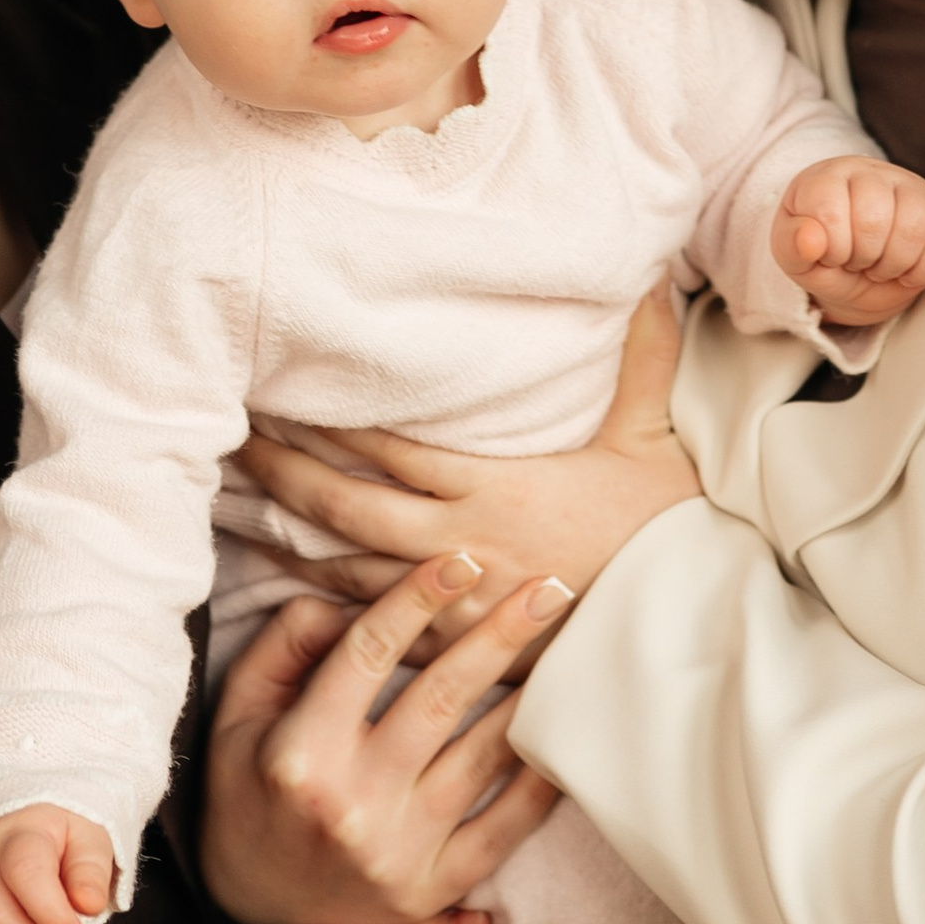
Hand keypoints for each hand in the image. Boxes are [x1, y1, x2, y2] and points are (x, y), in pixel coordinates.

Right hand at [205, 552, 578, 923]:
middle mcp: (351, 801)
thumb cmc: (249, 795)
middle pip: (441, 697)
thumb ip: (286, 646)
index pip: (368, 654)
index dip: (417, 599)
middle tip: (549, 587)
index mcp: (299, 752)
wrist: (254, 915)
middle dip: (500, 633)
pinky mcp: (431, 889)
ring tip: (565, 648)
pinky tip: (561, 736)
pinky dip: (539, 782)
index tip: (462, 561)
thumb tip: (349, 598)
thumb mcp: (238, 715)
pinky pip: (504, 828)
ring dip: (528, 697)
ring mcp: (398, 850)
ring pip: (482, 756)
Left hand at [230, 280, 697, 633]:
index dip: (335, 422)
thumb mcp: (653, 436)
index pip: (396, 449)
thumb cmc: (667, 528)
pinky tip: (297, 586)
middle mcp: (466, 543)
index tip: (286, 395)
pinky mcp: (464, 644)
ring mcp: (459, 601)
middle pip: (353, 507)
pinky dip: (333, 602)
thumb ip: (642, 358)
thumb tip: (651, 279)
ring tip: (245, 512)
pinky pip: (384, 623)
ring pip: (355, 569)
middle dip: (290, 475)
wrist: (687, 622)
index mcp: (499, 487)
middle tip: (238, 447)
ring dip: (295, 538)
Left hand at [774, 156, 924, 327]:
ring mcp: (911, 188)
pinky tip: (906, 270)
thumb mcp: (793, 256)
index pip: (830, 209)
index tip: (829, 255)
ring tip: (878, 266)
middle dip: (861, 258)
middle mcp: (872, 173)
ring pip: (914, 226)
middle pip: (874, 219)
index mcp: (827, 177)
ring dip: (893, 264)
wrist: (855, 271)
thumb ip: (791, 246)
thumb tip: (809, 240)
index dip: (830, 247)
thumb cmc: (823, 256)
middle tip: (855, 261)